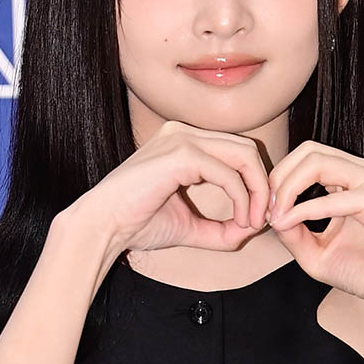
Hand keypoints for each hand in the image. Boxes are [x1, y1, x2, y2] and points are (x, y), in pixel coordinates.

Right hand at [71, 120, 269, 260]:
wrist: (102, 226)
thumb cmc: (136, 223)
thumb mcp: (188, 226)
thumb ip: (219, 229)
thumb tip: (251, 231)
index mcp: (183, 141)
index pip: (236, 151)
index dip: (255, 182)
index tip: (257, 217)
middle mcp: (184, 132)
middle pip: (246, 148)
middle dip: (262, 184)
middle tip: (261, 219)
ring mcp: (182, 138)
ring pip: (244, 155)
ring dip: (256, 192)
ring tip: (252, 222)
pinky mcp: (181, 154)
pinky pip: (228, 173)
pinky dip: (241, 198)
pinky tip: (240, 222)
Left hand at [265, 140, 363, 308]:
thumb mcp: (316, 252)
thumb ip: (292, 231)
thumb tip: (270, 214)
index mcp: (354, 179)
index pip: (308, 156)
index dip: (280, 178)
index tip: (266, 211)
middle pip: (309, 150)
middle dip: (280, 177)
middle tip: (267, 209)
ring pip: (317, 162)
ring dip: (288, 188)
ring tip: (278, 216)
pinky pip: (334, 196)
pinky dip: (307, 209)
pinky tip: (291, 223)